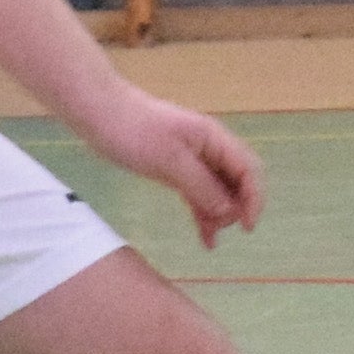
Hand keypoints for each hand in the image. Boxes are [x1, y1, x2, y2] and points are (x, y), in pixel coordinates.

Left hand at [67, 81, 265, 244]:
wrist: (99, 113)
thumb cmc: (134, 131)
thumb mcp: (170, 160)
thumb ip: (201, 186)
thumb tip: (229, 211)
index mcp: (214, 139)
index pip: (249, 170)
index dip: (254, 199)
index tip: (247, 227)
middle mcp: (210, 149)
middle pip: (238, 181)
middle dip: (236, 208)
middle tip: (219, 229)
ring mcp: (193, 160)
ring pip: (219, 191)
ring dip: (219, 215)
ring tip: (210, 240)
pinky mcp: (176, 169)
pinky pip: (199, 194)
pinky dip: (203, 213)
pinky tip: (204, 235)